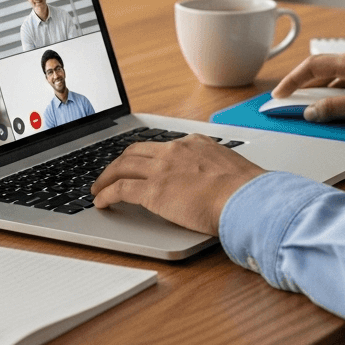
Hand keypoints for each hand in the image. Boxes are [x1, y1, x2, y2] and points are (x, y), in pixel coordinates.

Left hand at [90, 134, 264, 234]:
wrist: (245, 198)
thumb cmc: (246, 190)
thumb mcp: (230, 169)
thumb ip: (215, 171)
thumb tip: (217, 185)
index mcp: (195, 143)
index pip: (162, 145)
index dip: (146, 155)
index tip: (140, 162)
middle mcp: (175, 150)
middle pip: (135, 150)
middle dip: (119, 161)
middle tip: (112, 172)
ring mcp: (162, 169)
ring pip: (122, 165)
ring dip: (106, 176)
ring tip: (98, 188)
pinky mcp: (153, 191)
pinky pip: (120, 189)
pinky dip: (106, 194)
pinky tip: (101, 202)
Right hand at [272, 52, 344, 124]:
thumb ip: (335, 109)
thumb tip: (310, 112)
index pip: (312, 66)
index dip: (292, 80)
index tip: (278, 96)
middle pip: (320, 71)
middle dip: (300, 86)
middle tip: (285, 102)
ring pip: (332, 80)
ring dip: (316, 92)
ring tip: (304, 107)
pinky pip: (344, 86)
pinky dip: (332, 97)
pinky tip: (331, 109)